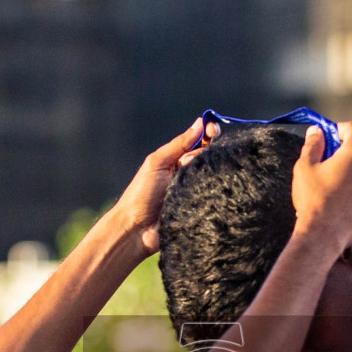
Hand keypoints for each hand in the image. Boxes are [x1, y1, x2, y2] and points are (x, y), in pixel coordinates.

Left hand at [114, 118, 207, 254]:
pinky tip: (208, 189)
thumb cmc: (141, 194)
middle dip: (207, 151)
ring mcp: (197, 191)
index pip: (199, 142)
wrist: (137, 229)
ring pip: (214, 175)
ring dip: (209, 171)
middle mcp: (189, 174)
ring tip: (192, 179)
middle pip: (209, 156)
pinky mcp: (202, 208)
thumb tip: (200, 122)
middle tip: (192, 161)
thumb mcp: (157, 162)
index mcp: (177, 160)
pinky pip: (214, 196)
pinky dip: (214, 190)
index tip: (213, 129)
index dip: (208, 133)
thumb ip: (179, 143)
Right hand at [290, 122, 351, 255]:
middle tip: (323, 163)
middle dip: (342, 153)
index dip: (340, 129)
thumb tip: (316, 131)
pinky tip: (335, 202)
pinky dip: (351, 192)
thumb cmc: (313, 199)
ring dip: (347, 174)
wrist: (322, 236)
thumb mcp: (305, 166)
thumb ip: (313, 144)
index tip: (328, 136)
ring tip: (328, 187)